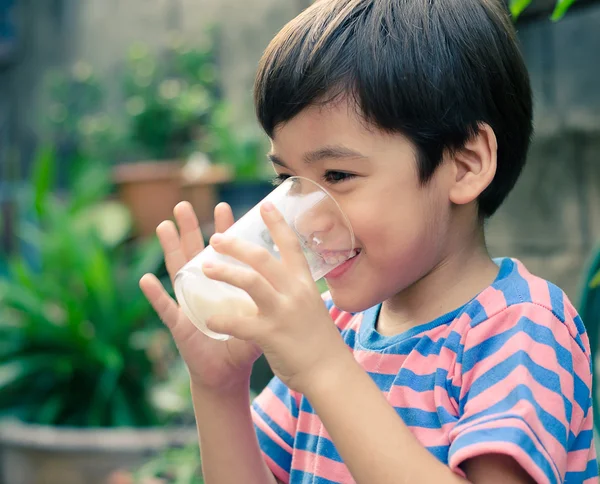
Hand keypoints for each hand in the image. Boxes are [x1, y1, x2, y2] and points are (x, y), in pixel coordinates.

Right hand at [139, 202, 261, 392]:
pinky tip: (147, 280)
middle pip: (196, 253)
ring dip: (170, 249)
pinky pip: (167, 309)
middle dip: (191, 229)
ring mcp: (190, 305)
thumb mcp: (261, 318)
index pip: (225, 251)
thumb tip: (293, 280)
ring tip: (164, 225)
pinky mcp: (182, 326)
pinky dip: (156, 295)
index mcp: (223, 285)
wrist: (228, 375)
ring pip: (178, 272)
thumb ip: (270, 299)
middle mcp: (204, 290)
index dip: (224, 230)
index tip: (225, 206)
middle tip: (184, 204)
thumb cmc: (243, 345)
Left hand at [202, 202, 348, 392]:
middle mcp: (295, 293)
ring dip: (225, 272)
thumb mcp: (312, 307)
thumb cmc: (318, 341)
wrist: (330, 373)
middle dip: (237, 244)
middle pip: (263, 258)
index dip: (277, 223)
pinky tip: (209, 319)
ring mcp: (283, 312)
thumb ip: (296, 291)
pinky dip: (222, 319)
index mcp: (304, 284)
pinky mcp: (271, 335)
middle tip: (216, 237)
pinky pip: (240, 323)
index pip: (291, 246)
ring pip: (250, 282)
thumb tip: (285, 278)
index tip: (264, 205)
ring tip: (204, 267)